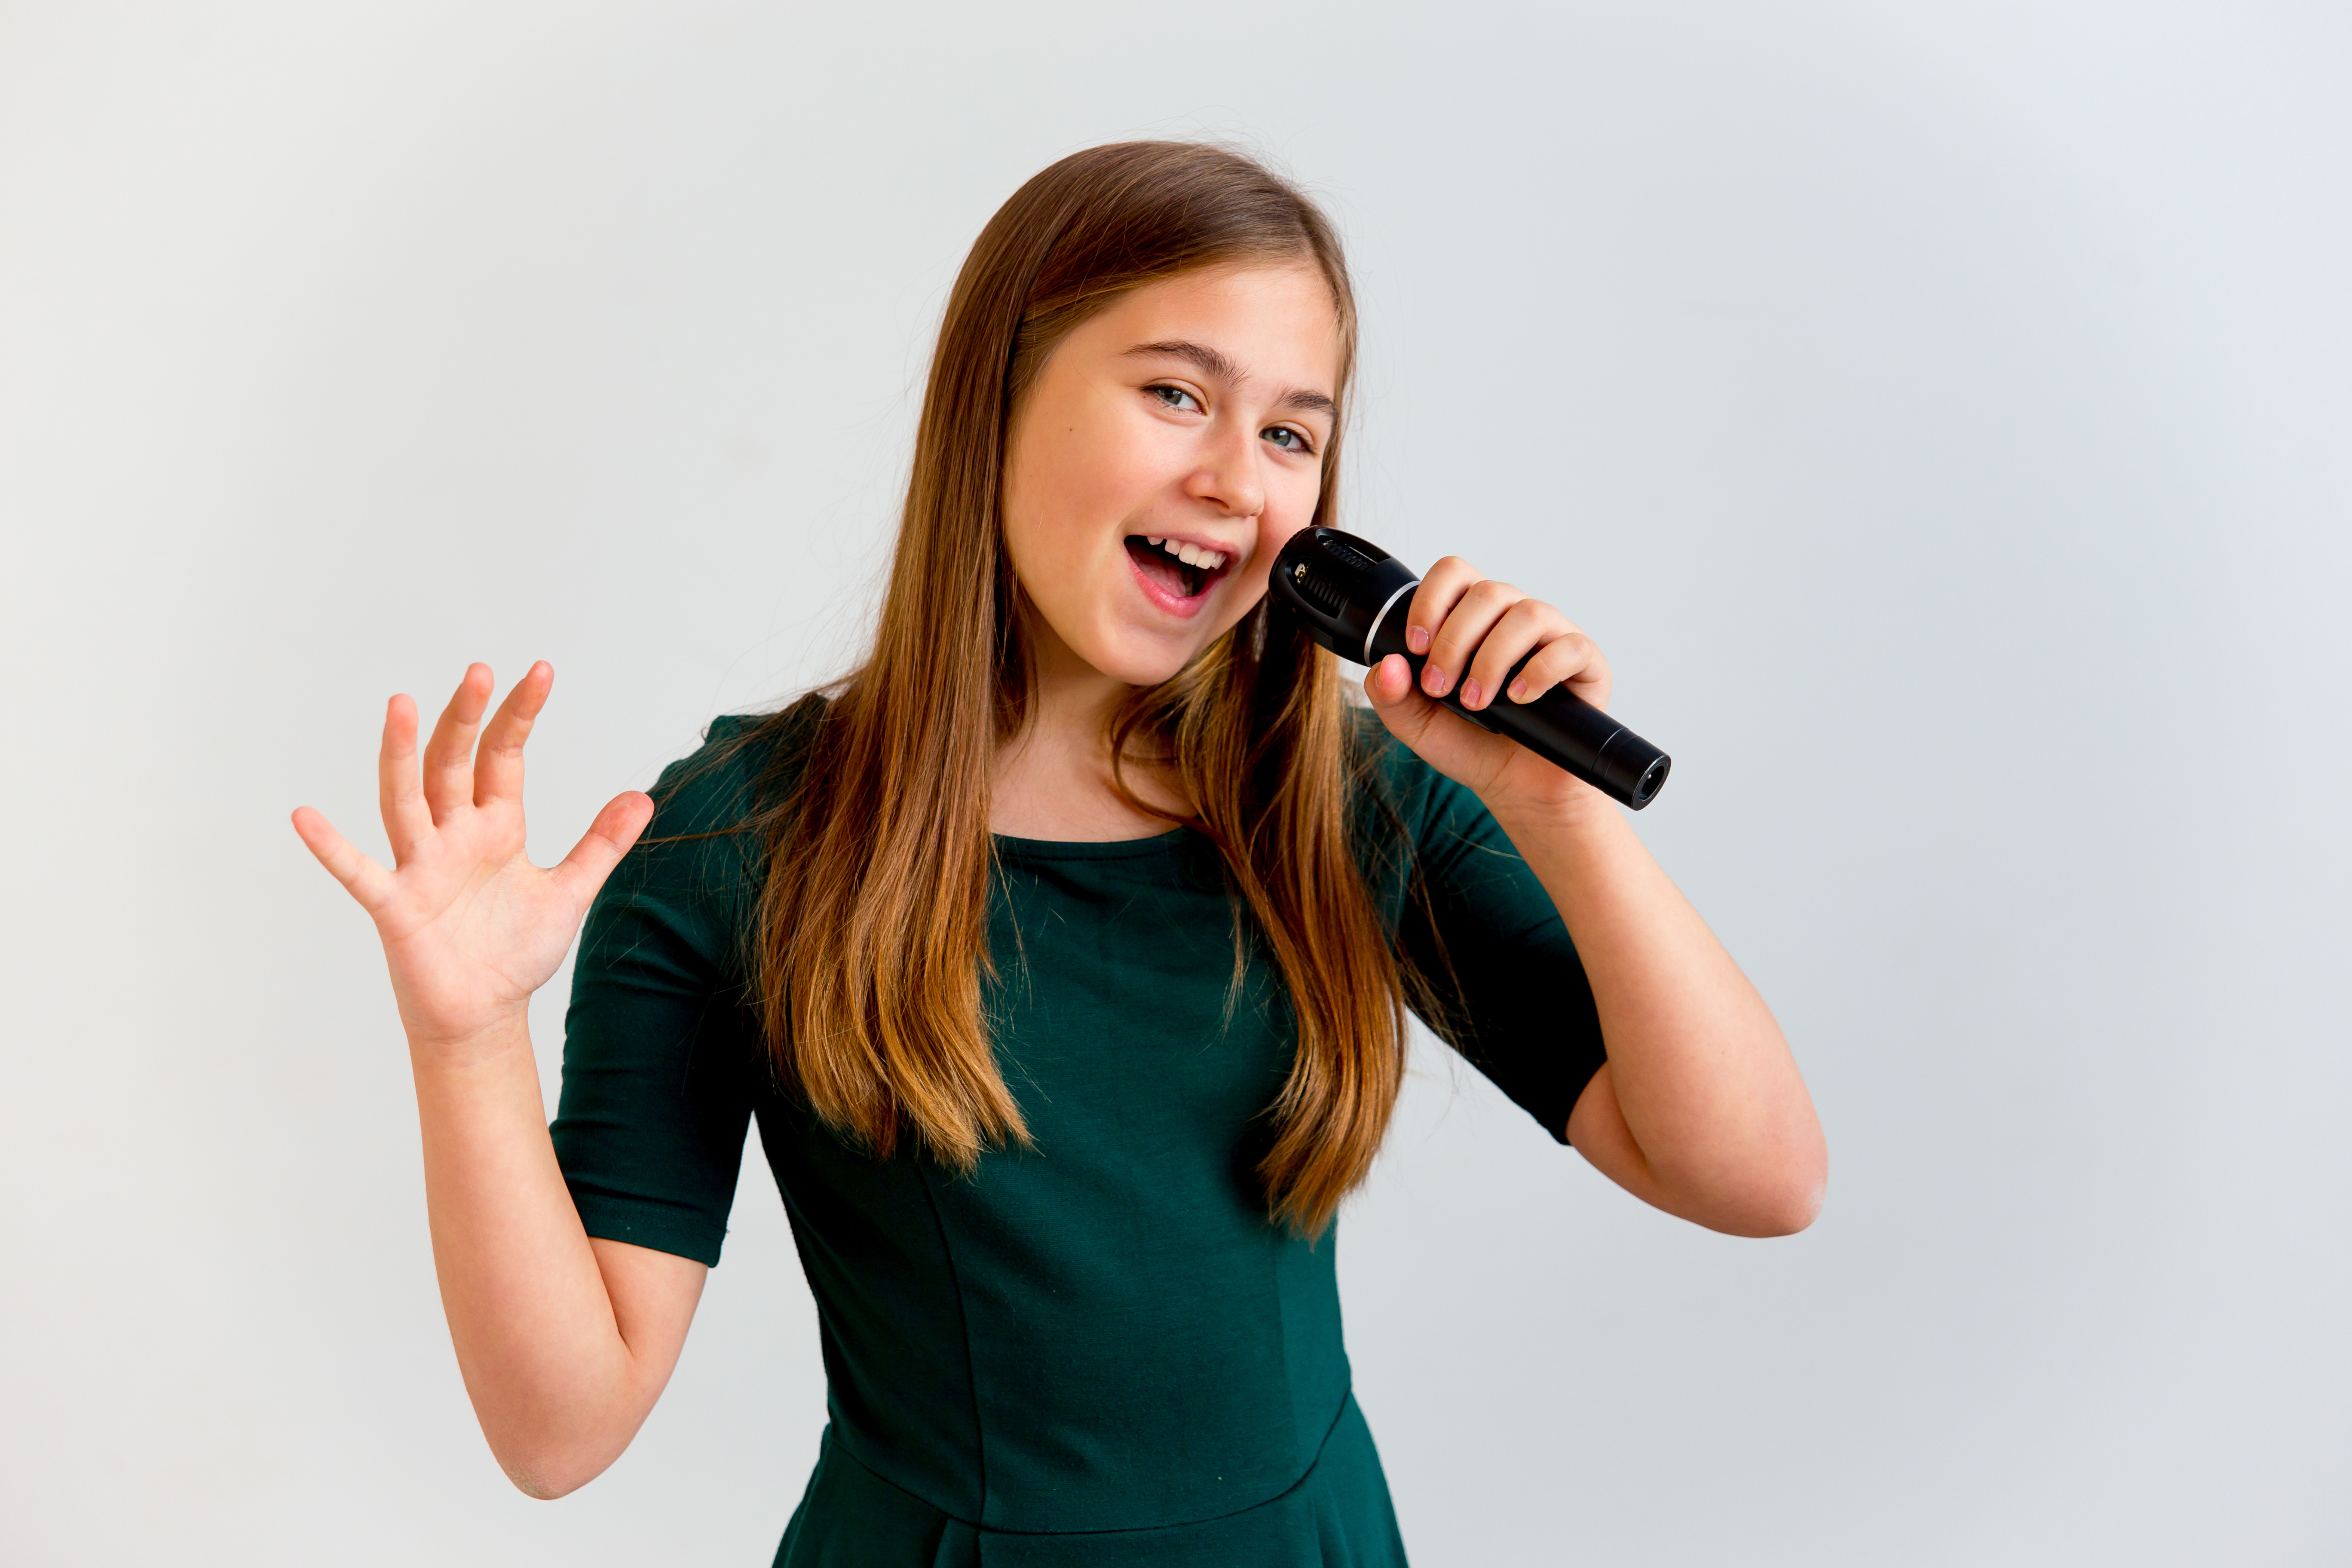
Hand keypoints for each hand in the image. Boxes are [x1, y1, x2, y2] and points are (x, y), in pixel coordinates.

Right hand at [291, 663, 653, 1056]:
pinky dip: (331, 847)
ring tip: (400, 702)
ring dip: (399, 754)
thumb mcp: (571, 892)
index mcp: (494, 826)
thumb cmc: (516, 951)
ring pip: (405, 799)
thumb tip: (643, 797)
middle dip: (465, 718)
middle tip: (480, 670)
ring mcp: (420, 867)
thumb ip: (601, 844)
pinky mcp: (396, 907)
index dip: (519, 716)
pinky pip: (358, 872)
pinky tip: (305, 816)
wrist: (486, 1015)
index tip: (541, 671)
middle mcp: (453, 835)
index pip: (504, 756)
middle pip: (453, 764)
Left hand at [1360, 555, 1612, 815]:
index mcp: (1473, 617)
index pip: (1454, 573)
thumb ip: (1390, 694)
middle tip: (1441, 688)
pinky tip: (1518, 697)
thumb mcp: (1416, 724)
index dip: (1431, 599)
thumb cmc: (1469, 744)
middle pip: (1487, 592)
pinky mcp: (1585, 662)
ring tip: (1476, 702)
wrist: (1515, 787)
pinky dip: (1540, 671)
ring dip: (1492, 659)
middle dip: (1455, 641)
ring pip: (1527, 613)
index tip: (1415, 646)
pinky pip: (1570, 647)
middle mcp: (1513, 616)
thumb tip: (1388, 663)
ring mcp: (1552, 635)